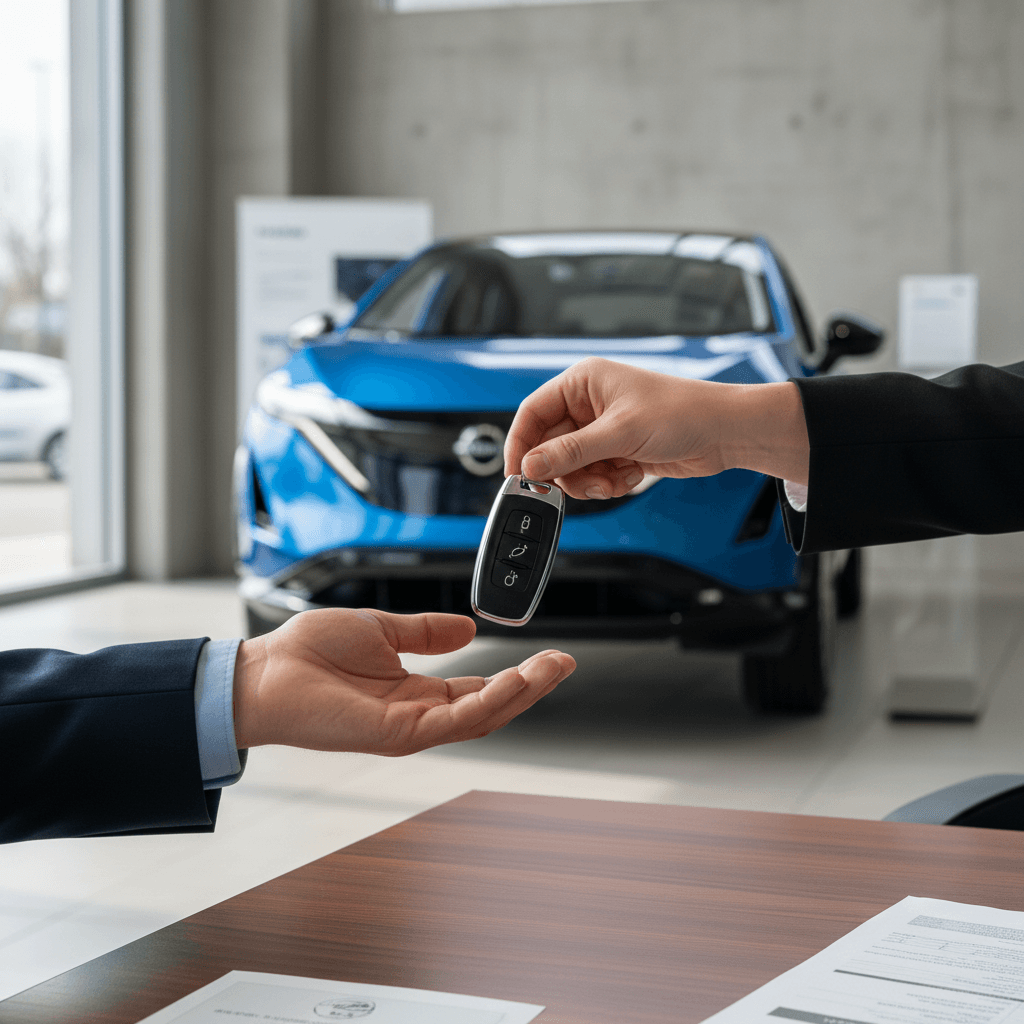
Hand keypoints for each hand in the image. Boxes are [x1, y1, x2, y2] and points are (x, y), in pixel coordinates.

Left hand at [232, 608, 574, 753]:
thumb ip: (426, 632)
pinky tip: (516, 680)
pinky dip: (491, 701)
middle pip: (490, 707)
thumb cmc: (309, 653)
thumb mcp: (382, 630)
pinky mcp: (398, 733)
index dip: (516, 675)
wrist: (264, 672)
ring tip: (553, 668)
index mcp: (415, 692)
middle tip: (564, 663)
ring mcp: (410, 728)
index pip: (478, 689)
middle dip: (532, 686)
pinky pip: (456, 721)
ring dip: (522, 693)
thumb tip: (469, 628)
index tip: (548, 656)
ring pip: (482, 717)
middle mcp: (418, 715)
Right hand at [504, 357, 808, 498]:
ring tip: (614, 479)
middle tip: (581, 484)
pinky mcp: (617, 451)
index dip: (521, 445)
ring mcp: (603, 430)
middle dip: (566, 471)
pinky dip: (608, 483)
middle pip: (550, 447)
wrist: (725, 433)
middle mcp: (589, 404)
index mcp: (583, 382)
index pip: (532, 413)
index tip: (518, 475)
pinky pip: (593, 476)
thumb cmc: (682, 412)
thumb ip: (570, 452)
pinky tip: (631, 475)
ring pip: (571, 467)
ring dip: (589, 481)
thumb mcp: (619, 433)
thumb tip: (530, 467)